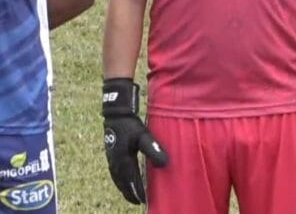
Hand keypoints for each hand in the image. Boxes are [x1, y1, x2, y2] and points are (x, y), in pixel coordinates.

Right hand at [102, 78, 167, 204]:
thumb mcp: (144, 136)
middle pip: (122, 183)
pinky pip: (115, 173)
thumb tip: (165, 164)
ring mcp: (111, 158)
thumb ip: (154, 150)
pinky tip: (124, 180)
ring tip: (130, 194)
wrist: (116, 114)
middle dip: (129, 193)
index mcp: (123, 160)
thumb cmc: (131, 125)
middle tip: (137, 202)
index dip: (138, 191)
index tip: (144, 200)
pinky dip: (120, 180)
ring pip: (117, 179)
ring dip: (124, 187)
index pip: (131, 181)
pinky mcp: (111, 154)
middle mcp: (115, 162)